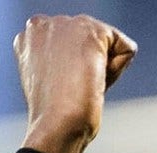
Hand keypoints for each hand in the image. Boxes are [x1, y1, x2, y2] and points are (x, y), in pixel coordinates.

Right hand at [15, 14, 136, 152]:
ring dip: (105, 70)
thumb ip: (61, 61)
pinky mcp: (89, 30)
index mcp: (29, 36)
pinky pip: (126, 48)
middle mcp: (42, 23)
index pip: (74, 45)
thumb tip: (85, 63)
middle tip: (73, 89)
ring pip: (110, 44)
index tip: (62, 88)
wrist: (55, 126)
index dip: (76, 71)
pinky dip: (119, 70)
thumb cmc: (52, 117)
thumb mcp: (50, 81)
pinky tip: (96, 80)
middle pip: (93, 41)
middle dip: (92, 66)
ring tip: (82, 85)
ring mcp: (65, 24)